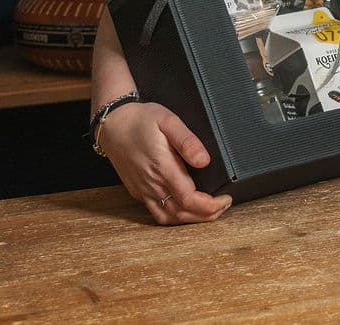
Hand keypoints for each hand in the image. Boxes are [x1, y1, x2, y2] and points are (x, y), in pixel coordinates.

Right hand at [98, 101, 232, 224]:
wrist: (113, 125)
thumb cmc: (141, 120)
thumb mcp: (168, 121)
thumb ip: (188, 141)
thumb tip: (204, 161)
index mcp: (163, 168)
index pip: (190, 199)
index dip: (211, 205)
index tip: (226, 198)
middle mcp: (152, 184)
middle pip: (182, 213)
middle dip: (207, 215)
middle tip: (224, 205)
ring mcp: (143, 190)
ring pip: (169, 217)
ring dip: (191, 219)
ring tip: (210, 210)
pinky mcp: (138, 191)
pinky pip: (157, 213)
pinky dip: (175, 217)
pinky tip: (186, 210)